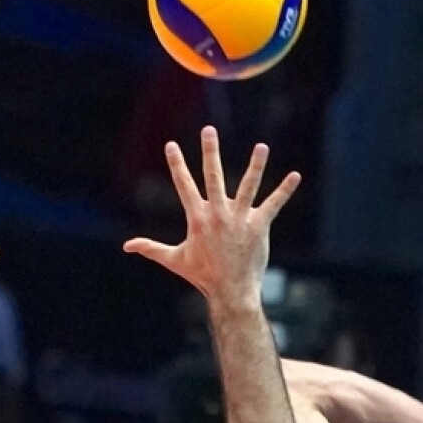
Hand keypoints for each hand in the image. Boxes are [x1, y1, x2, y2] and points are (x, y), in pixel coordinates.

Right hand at [123, 126, 300, 306]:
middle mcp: (218, 213)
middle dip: (209, 152)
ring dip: (256, 165)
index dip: (176, 164)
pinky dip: (284, 190)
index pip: (184, 185)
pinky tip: (295, 176)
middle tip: (208, 130)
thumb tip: (126, 246)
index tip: (171, 145)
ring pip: (248, 186)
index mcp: (197, 218)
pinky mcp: (258, 226)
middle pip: (213, 176)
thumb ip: (150, 248)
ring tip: (261, 146)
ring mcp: (239, 218)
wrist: (230, 292)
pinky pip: (273, 204)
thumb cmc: (202, 276)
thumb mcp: (173, 260)